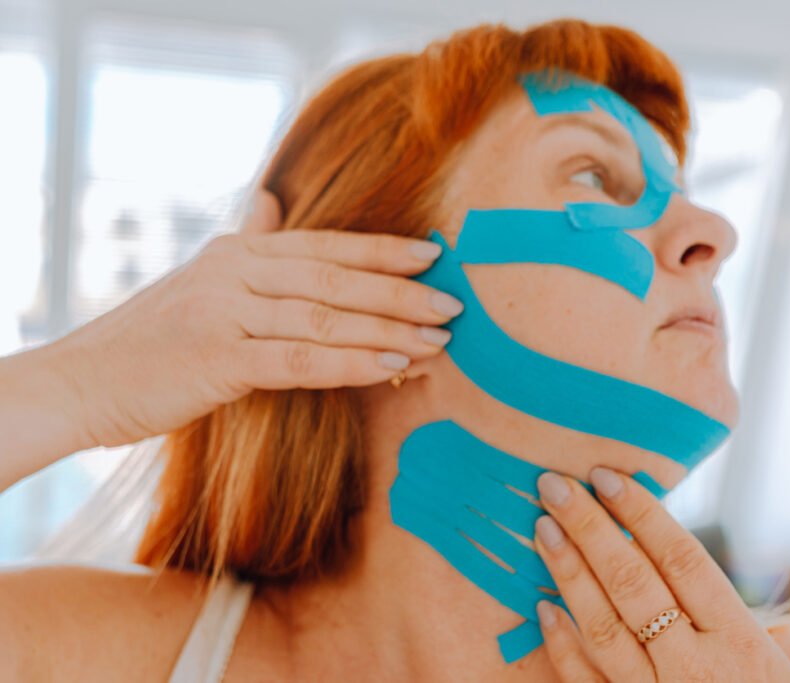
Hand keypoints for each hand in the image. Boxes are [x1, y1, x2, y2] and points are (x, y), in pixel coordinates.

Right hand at [49, 189, 462, 448]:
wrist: (82, 380)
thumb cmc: (152, 338)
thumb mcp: (200, 279)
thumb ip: (246, 242)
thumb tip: (269, 200)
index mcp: (239, 250)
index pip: (326, 244)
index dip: (384, 250)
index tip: (435, 255)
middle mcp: (236, 271)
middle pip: (337, 277)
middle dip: (401, 293)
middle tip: (452, 305)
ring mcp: (225, 312)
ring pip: (325, 317)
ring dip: (388, 331)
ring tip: (437, 342)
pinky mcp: (217, 358)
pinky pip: (299, 360)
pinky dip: (350, 364)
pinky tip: (390, 369)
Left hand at [533, 468, 789, 681]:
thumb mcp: (785, 664)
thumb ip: (753, 619)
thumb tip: (716, 570)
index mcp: (741, 640)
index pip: (682, 559)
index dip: (641, 513)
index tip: (605, 476)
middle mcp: (699, 667)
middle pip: (634, 583)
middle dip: (589, 528)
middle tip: (554, 485)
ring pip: (605, 628)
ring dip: (569, 573)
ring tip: (543, 529)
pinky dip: (562, 644)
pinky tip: (542, 606)